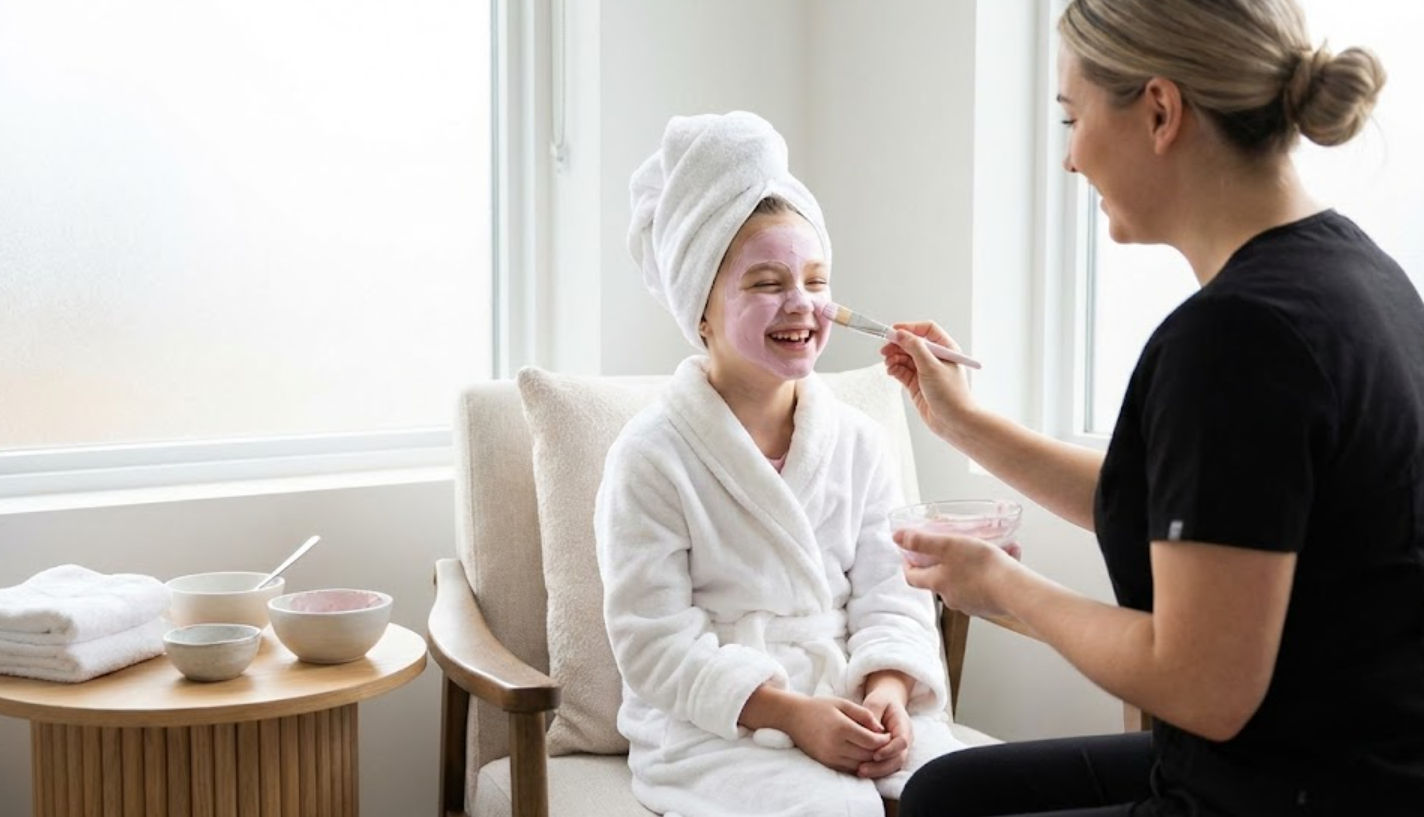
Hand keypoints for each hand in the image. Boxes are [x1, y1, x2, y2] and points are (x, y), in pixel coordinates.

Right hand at [784, 696, 891, 773]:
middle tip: (884, 743)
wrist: (793, 717)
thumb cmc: (819, 707)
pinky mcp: (826, 763)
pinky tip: (861, 755)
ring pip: (860, 765)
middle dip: (879, 751)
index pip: (872, 741)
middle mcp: (835, 745)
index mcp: (841, 728)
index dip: (884, 740)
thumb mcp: (843, 703)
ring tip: (873, 749)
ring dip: (870, 760)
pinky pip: (848, 769)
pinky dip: (858, 764)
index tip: (887, 734)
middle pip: (867, 755)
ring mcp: (830, 756)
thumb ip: (864, 715)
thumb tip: (881, 729)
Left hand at [858, 686, 911, 778]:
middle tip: (862, 769)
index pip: (902, 742)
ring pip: (893, 765)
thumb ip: (873, 715)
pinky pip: (886, 766)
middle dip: (882, 766)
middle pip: (899, 758)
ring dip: (877, 771)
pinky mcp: (891, 754)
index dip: (890, 750)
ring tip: (860, 772)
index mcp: (904, 725)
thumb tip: (871, 733)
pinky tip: (860, 771)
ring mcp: (899, 749)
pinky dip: (875, 770)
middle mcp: (905, 740)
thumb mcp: (876, 702)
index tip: (875, 755)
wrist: (886, 701)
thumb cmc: (881, 700)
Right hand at [879, 321, 976, 441]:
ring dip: (894, 358)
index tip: (895, 331)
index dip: (910, 328)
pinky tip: (890, 370)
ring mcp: (926, 372)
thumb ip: (915, 348)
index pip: (926, 330)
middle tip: (885, 349)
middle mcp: (935, 359)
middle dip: (898, 345)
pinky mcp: (917, 384)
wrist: (954, 422)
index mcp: (946, 349)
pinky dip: (895, 369)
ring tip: (888, 363)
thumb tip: (901, 334)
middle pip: (913, 344)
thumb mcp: (931, 366)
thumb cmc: (951, 395)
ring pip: (905, 358)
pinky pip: (902, 371)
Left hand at [896, 526, 1024, 618]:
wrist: (1015, 590)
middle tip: (950, 546)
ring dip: (970, 565)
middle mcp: (951, 598)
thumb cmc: (982, 566)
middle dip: (943, 561)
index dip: (907, 565)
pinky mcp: (989, 606)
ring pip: (964, 581)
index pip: (912, 577)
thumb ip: (922, 541)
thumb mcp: (948, 545)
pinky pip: (984, 586)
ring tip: (985, 547)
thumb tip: (896, 537)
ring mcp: (971, 604)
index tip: (908, 554)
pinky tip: (1004, 558)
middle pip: (939, 579)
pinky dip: (989, 573)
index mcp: (938, 583)